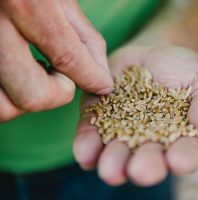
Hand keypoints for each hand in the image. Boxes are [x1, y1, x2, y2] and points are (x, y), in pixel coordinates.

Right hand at [0, 0, 112, 121]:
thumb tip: (101, 78)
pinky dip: (8, 94)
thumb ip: (84, 38)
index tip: (102, 85)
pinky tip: (17, 70)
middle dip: (56, 93)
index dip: (92, 78)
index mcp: (24, 3)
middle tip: (58, 73)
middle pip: (33, 97)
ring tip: (35, 72)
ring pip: (4, 108)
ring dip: (27, 98)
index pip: (67, 57)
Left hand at [74, 44, 197, 185]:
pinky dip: (87, 144)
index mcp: (181, 139)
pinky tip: (85, 154)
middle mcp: (151, 142)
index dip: (184, 158)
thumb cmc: (186, 71)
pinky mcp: (99, 114)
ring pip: (117, 152)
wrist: (156, 53)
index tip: (178, 161)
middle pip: (148, 159)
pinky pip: (92, 131)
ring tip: (110, 170)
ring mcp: (123, 130)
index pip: (186, 153)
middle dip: (144, 166)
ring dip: (113, 162)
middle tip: (139, 171)